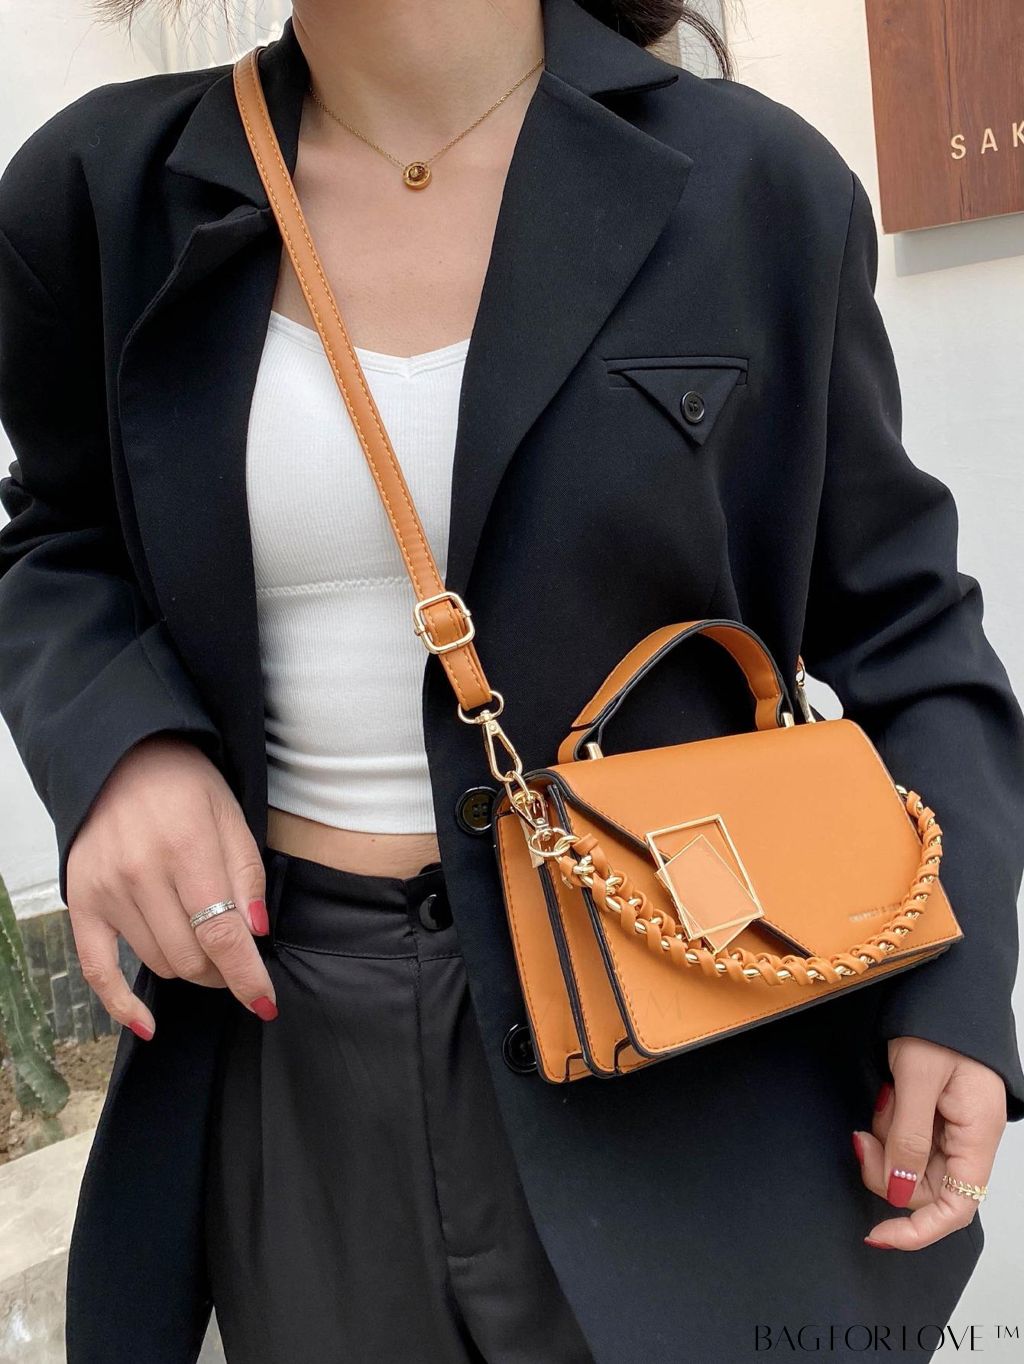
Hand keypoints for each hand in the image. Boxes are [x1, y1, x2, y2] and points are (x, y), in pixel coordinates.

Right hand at [65, 733, 276, 1039]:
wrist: (123, 758)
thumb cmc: (188, 786)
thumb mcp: (232, 816)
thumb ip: (247, 876)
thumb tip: (255, 934)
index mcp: (186, 848)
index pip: (222, 934)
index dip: (248, 976)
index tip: (266, 1002)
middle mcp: (141, 873)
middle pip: (191, 956)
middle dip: (223, 969)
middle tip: (237, 956)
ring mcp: (107, 891)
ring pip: (159, 963)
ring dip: (190, 968)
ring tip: (205, 947)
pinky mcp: (82, 902)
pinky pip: (97, 970)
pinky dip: (122, 1004)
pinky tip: (148, 1023)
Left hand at [852, 1036, 1005, 1249]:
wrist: (942, 991)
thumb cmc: (938, 1026)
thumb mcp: (917, 1079)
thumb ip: (909, 1138)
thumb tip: (902, 1193)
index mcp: (977, 1136)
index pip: (957, 1208)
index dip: (919, 1230)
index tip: (879, 1235)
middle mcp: (968, 1140)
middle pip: (925, 1189)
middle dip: (888, 1171)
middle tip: (863, 1136)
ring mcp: (951, 1129)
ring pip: (911, 1165)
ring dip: (887, 1143)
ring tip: (884, 1099)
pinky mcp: (934, 1116)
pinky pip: (906, 1139)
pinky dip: (889, 1127)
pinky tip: (886, 1097)